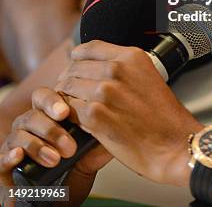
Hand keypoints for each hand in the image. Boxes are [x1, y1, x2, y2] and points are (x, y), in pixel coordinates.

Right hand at [0, 87, 111, 201]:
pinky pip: (2, 156)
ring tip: (56, 159)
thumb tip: (120, 123)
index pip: (48, 96)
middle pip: (34, 113)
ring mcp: (15, 143)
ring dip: (38, 146)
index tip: (67, 112)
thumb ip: (101, 136)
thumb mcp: (91, 153)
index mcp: (49, 115)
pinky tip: (18, 155)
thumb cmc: (74, 170)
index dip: (56, 101)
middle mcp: (30, 125)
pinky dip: (9, 155)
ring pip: (20, 133)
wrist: (57, 200)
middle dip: (50, 127)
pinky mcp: (4, 165)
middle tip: (68, 144)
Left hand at [56, 40, 202, 186]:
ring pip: (68, 88)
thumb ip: (124, 70)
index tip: (75, 66)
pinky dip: (71, 117)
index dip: (78, 59)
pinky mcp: (96, 114)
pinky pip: (69, 110)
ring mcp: (105, 90)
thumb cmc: (164, 118)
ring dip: (68, 99)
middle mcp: (117, 69)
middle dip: (69, 81)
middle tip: (69, 93)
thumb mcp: (148, 78)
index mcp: (131, 57)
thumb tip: (98, 69)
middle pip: (74, 67)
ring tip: (72, 109)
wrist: (174, 144)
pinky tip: (79, 123)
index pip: (90, 47)